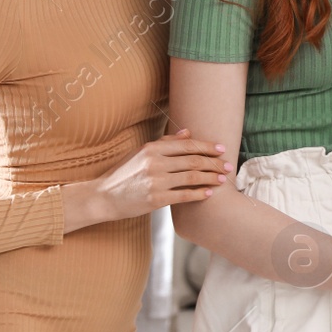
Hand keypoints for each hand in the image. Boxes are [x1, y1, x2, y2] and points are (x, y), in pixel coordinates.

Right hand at [78, 129, 231, 227]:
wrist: (103, 197)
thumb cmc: (124, 174)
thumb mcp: (140, 153)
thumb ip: (165, 142)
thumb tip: (188, 132)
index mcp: (152, 148)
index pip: (187, 145)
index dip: (207, 147)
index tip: (221, 150)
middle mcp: (155, 162)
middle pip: (193, 160)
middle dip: (214, 163)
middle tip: (228, 166)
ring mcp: (156, 181)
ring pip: (192, 176)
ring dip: (211, 177)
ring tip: (223, 179)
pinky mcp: (156, 199)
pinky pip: (184, 195)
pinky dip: (199, 193)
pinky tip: (209, 193)